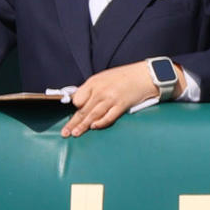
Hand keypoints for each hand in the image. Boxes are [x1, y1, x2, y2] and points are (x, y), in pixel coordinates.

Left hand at [63, 61, 181, 136]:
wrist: (145, 75)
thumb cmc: (124, 77)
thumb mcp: (103, 78)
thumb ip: (92, 89)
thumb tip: (80, 102)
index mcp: (93, 82)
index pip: (77, 98)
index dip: (75, 108)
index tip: (73, 115)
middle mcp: (100, 91)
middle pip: (83, 109)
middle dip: (73, 122)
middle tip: (65, 133)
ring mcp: (111, 98)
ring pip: (93, 115)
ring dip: (83, 126)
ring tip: (75, 134)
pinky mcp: (122, 105)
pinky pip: (109, 116)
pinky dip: (101, 122)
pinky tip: (94, 127)